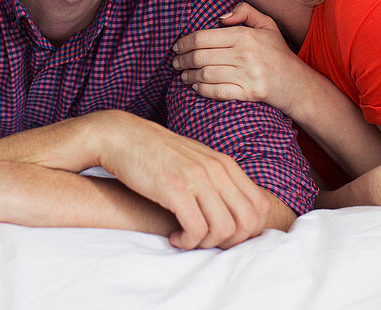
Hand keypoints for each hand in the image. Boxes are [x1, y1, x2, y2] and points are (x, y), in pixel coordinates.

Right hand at [92, 111, 273, 249]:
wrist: (122, 137)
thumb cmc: (156, 153)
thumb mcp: (195, 160)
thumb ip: (217, 179)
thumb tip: (235, 209)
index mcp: (224, 164)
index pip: (259, 207)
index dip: (246, 230)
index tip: (222, 234)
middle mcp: (216, 169)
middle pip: (247, 222)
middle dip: (230, 241)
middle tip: (206, 241)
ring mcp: (197, 178)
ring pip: (224, 229)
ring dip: (206, 243)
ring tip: (188, 239)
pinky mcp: (175, 189)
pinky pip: (197, 230)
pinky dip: (188, 242)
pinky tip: (175, 237)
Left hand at [172, 3, 313, 115]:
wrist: (296, 83)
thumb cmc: (277, 52)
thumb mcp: (266, 24)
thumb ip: (244, 11)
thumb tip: (220, 17)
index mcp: (245, 36)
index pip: (203, 37)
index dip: (184, 42)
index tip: (177, 47)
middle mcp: (245, 55)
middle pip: (200, 57)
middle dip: (182, 60)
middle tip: (175, 63)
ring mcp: (247, 75)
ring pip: (205, 75)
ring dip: (189, 76)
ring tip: (183, 75)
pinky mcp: (249, 94)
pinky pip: (217, 92)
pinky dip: (202, 90)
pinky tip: (196, 87)